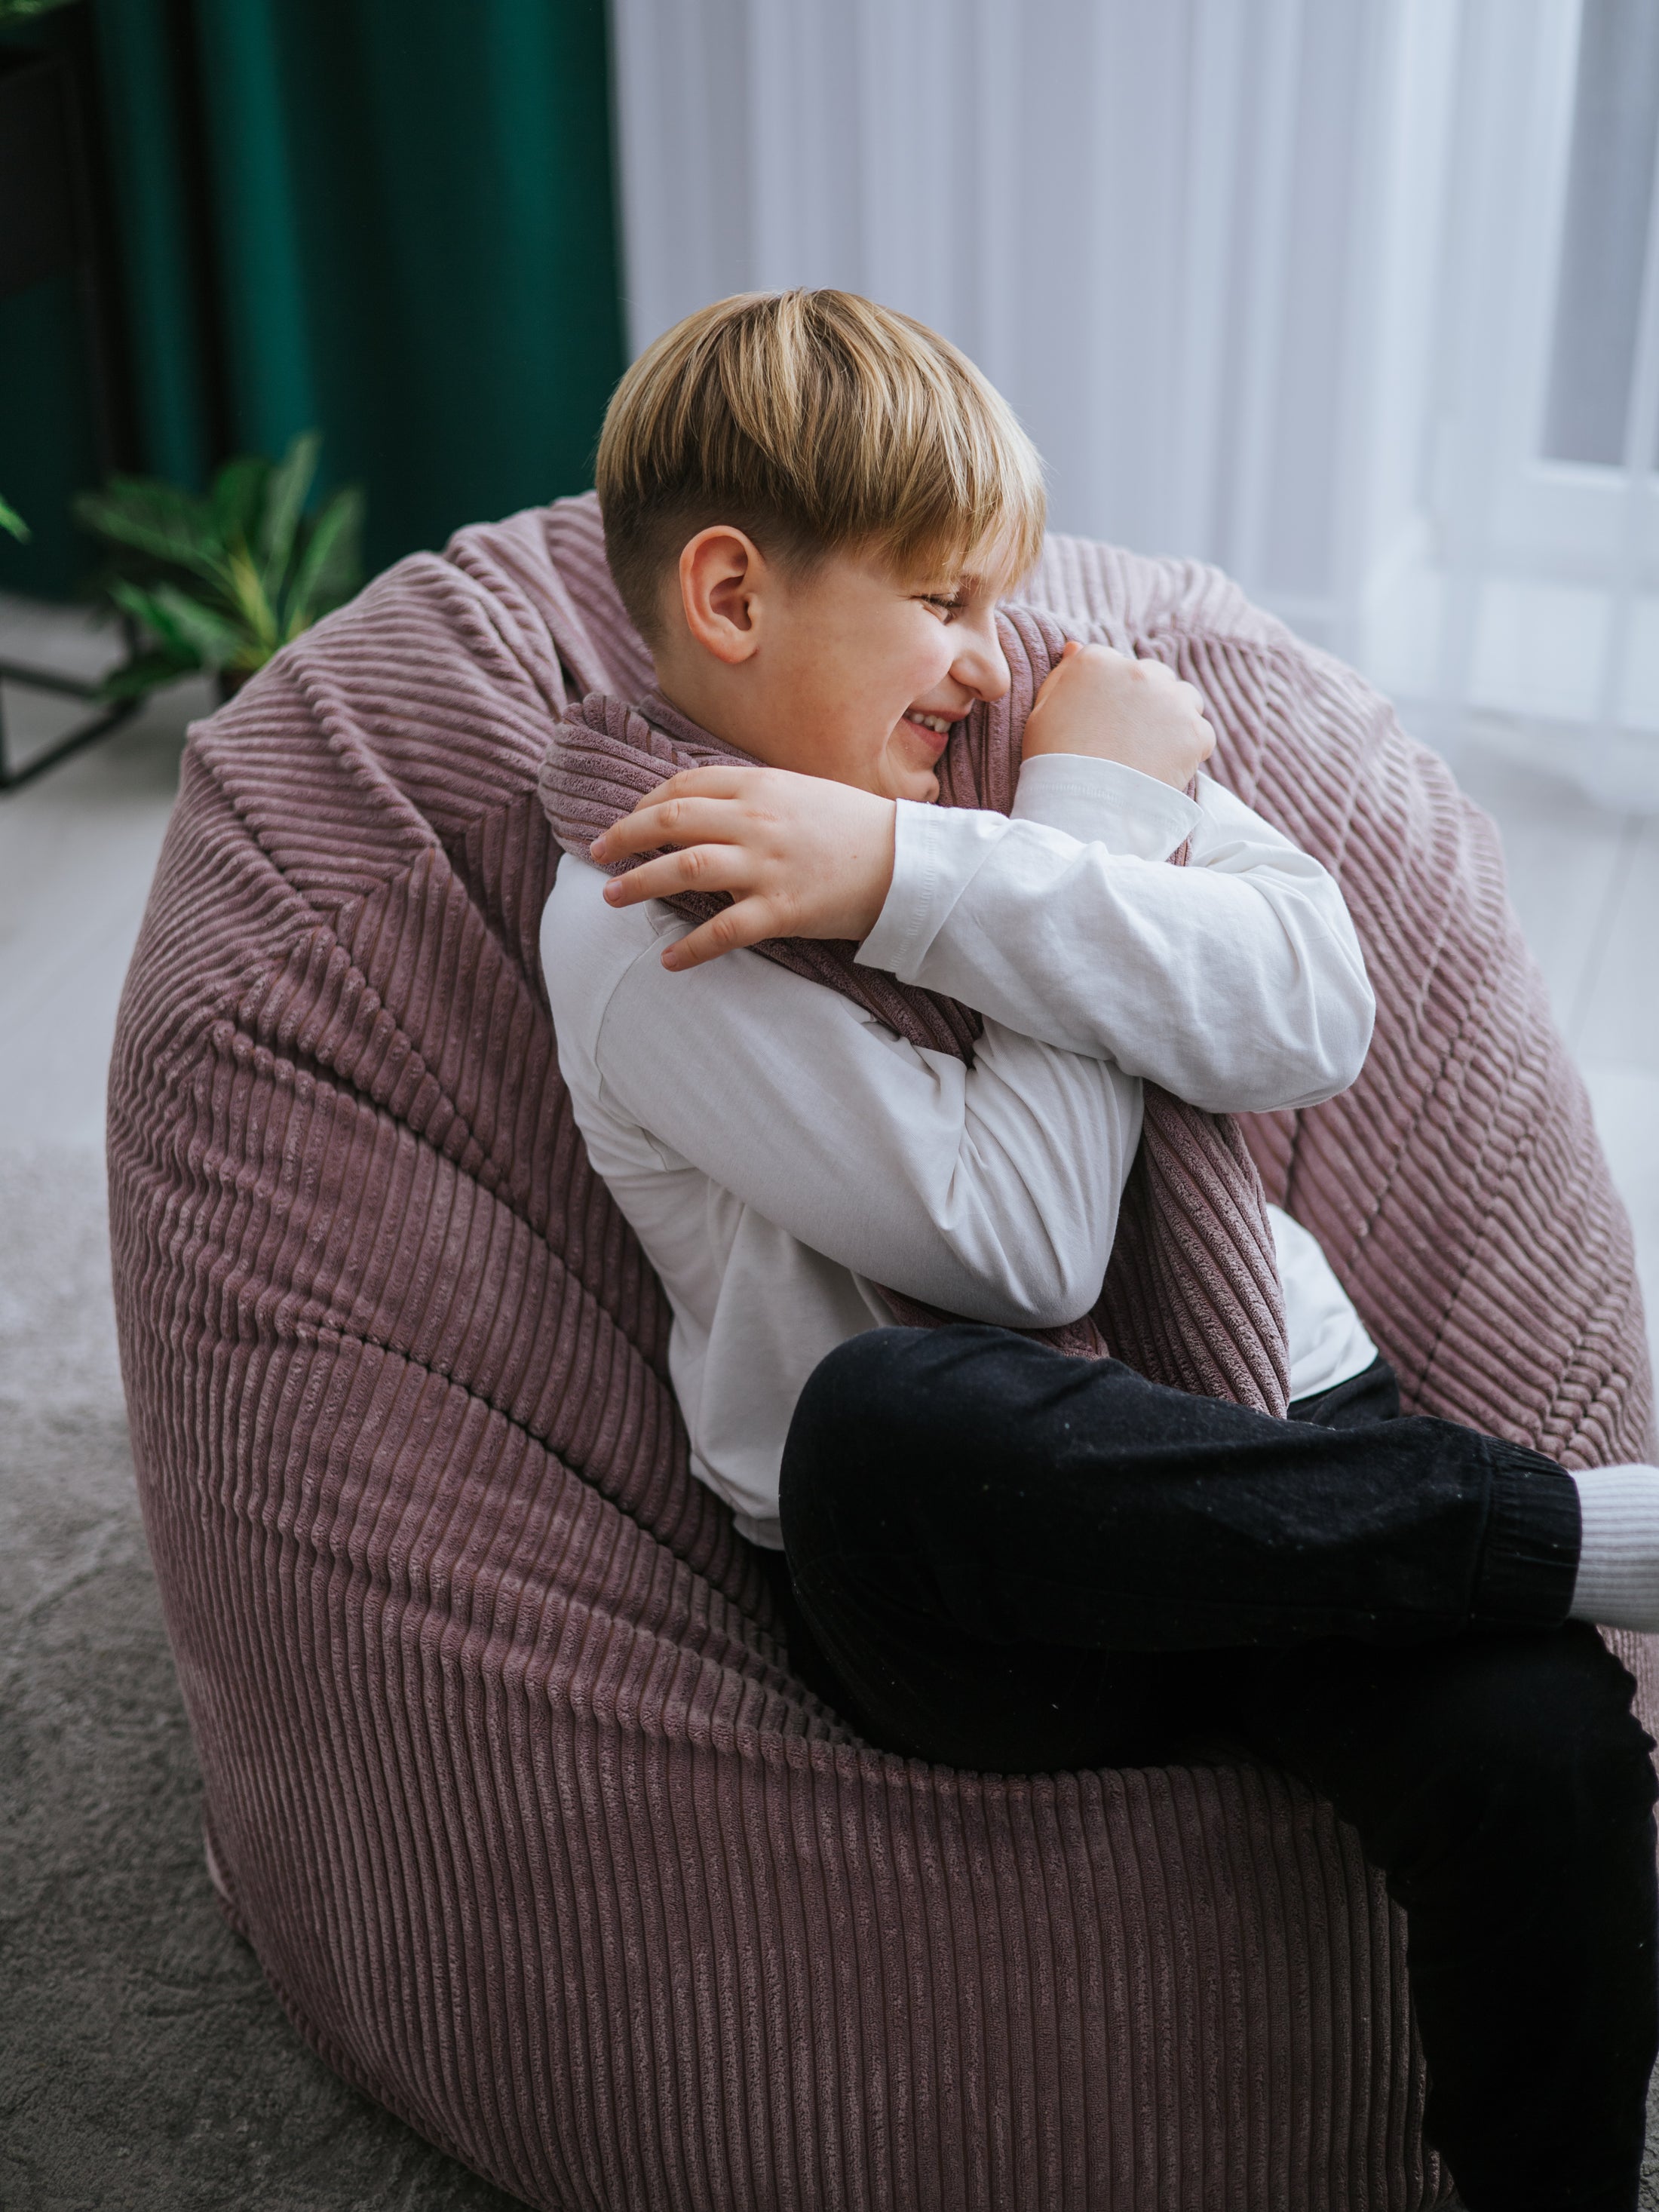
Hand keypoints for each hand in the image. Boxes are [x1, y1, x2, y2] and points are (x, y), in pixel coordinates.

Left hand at [587, 763, 897, 971]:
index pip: (685, 786)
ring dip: (641, 882)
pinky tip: (669, 960)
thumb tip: (704, 807)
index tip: (627, 820)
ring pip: (685, 868)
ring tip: (613, 897)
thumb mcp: (802, 793)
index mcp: (762, 786)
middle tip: (598, 854)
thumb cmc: (856, 829)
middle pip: (671, 820)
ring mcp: (769, 865)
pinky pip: (724, 930)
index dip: (645, 802)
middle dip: (625, 836)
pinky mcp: (783, 910)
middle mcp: (759, 821)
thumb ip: (754, 797)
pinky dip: (691, 948)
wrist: (909, 864)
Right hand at [1021, 638, 1215, 789]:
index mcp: (1096, 661)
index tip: (1105, 722)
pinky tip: (1164, 769)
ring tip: (1151, 753)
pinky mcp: (1195, 732)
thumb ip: (1062, 675)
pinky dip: (1189, 750)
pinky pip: (1202, 734)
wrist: (1082, 809)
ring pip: (1185, 699)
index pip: (1116, 666)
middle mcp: (1138, 671)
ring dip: (1174, 719)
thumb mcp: (1042, 712)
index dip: (1113, 695)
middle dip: (1147, 702)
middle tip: (1130, 740)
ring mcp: (1170, 700)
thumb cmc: (1054, 763)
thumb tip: (1074, 646)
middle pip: (1155, 676)